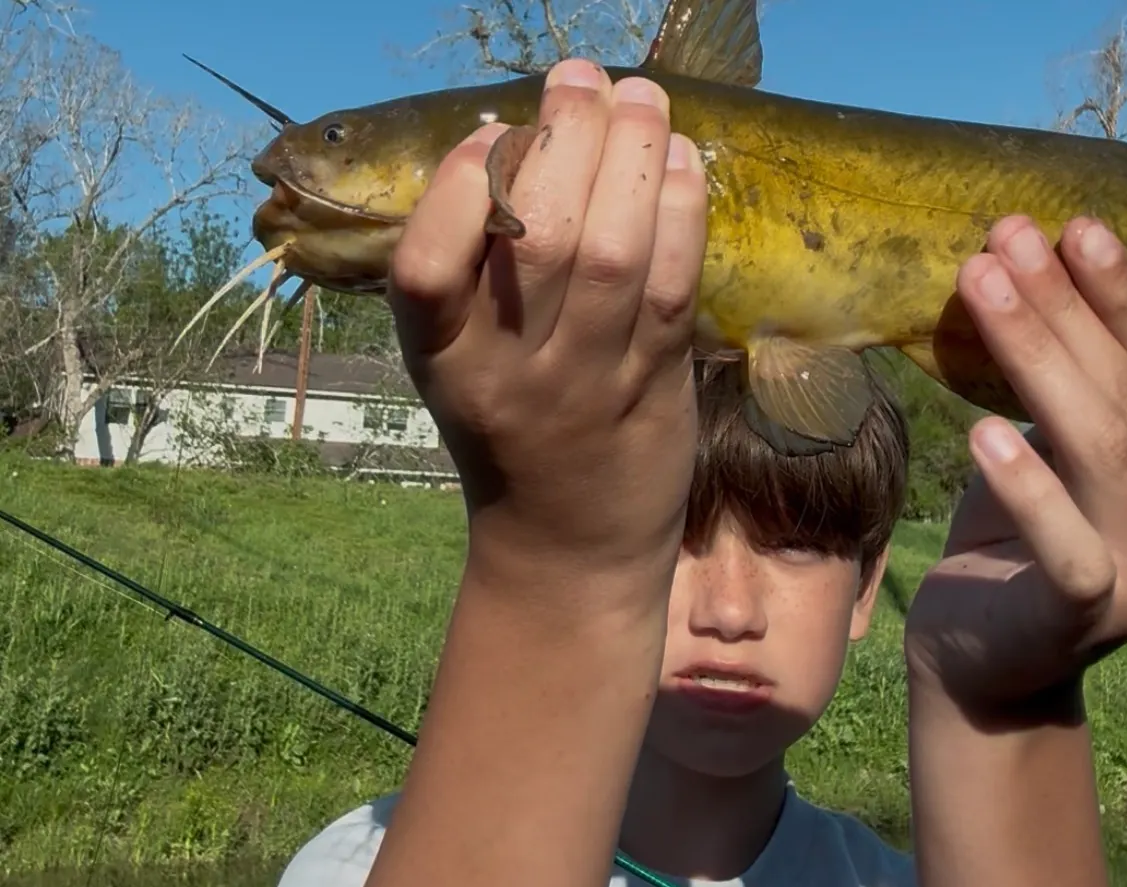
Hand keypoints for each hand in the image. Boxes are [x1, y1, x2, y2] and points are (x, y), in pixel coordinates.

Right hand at [388, 59, 707, 598]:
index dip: (456, 185)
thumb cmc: (514, 441)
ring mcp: (584, 388)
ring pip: (612, 254)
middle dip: (566, 137)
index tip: (491, 128)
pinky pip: (670, 290)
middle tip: (582, 79)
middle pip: (536, 237)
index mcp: (443, 362)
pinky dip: (681, 216)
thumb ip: (474, 283)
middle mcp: (507, 376)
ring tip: (642, 98)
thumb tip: (519, 147)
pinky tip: (683, 165)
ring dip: (633, 159)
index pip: (426, 268)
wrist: (568, 549)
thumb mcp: (464, 370)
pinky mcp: (652, 394)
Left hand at [904, 213, 1126, 713]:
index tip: (1071, 227)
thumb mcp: (1035, 467)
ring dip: (1042, 360)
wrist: (979, 671)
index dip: (1119, 296)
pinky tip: (982, 433)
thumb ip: (1054, 404)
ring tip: (985, 288)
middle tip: (1008, 238)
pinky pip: (1069, 549)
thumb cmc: (1002, 558)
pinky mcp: (1086, 617)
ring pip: (1104, 451)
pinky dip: (1028, 490)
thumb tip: (1023, 292)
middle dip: (1066, 309)